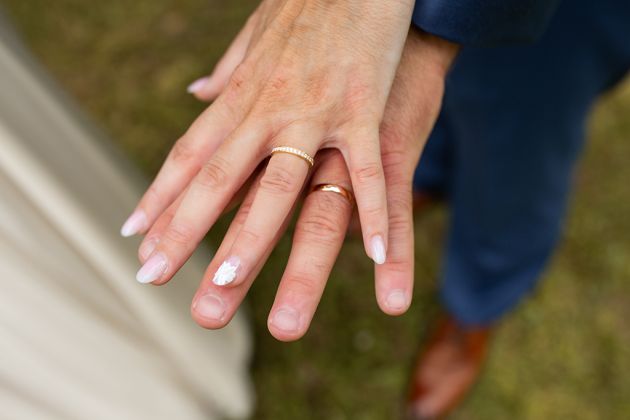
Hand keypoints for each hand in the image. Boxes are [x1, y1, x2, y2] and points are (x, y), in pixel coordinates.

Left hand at [122, 0, 416, 289]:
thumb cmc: (310, 3)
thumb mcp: (258, 33)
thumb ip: (228, 72)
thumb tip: (196, 94)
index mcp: (244, 94)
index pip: (192, 152)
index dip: (160, 195)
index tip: (133, 235)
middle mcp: (269, 106)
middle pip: (219, 176)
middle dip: (183, 228)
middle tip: (151, 276)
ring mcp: (314, 110)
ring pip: (278, 179)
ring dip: (253, 232)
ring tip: (226, 278)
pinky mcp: (362, 109)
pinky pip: (365, 169)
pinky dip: (370, 210)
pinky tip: (372, 256)